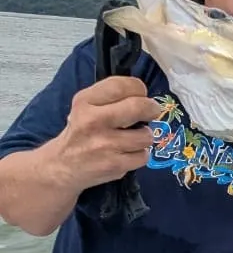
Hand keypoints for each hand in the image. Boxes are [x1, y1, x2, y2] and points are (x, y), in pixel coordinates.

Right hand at [52, 76, 162, 194]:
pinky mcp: (114, 165)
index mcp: (85, 101)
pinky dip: (139, 155)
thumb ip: (110, 97)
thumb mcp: (84, 107)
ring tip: (133, 138)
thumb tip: (143, 95)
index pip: (121, 85)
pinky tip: (128, 154)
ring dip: (145, 137)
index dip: (138, 88)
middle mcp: (93, 121)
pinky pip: (143, 156)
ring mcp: (105, 144)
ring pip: (146, 135)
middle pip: (138, 107)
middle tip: (152, 112)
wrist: (61, 167)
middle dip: (151, 109)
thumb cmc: (79, 133)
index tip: (141, 94)